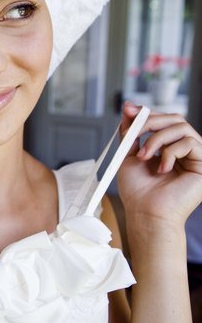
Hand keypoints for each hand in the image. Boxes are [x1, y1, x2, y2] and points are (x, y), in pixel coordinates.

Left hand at [117, 102, 201, 230]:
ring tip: (143, 157)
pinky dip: (170, 152)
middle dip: (151, 121)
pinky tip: (162, 169)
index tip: (129, 109)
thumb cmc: (138, 191)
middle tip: (135, 132)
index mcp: (169, 148)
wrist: (146, 214)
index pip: (164, 121)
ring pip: (181, 128)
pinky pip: (190, 143)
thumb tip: (129, 108)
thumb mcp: (129, 155)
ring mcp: (197, 157)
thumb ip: (131, 133)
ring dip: (157, 139)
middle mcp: (185, 151)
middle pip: (176, 119)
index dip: (147, 113)